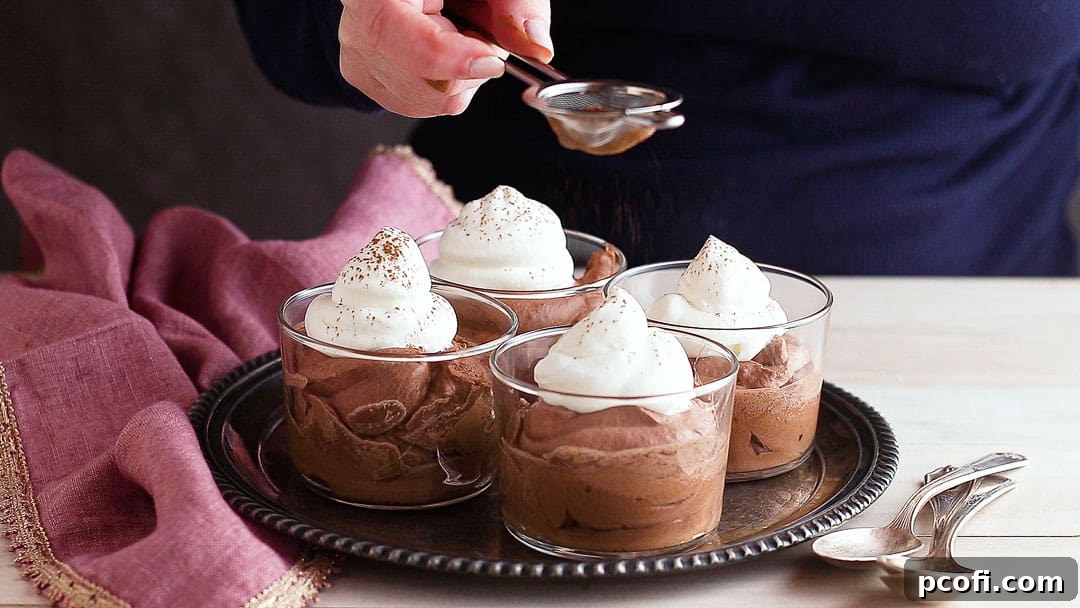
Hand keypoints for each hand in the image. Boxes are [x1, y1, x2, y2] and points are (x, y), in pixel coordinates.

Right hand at [339, 0, 552, 117]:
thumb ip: (518, 4)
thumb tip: (537, 46)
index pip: (390, 30)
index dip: (447, 56)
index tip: (492, 60)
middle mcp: (356, 17)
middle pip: (417, 76)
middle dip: (468, 65)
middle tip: (477, 30)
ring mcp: (356, 50)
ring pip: (423, 98)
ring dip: (461, 77)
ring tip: (460, 35)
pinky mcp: (364, 76)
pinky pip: (417, 105)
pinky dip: (447, 86)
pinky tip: (448, 52)